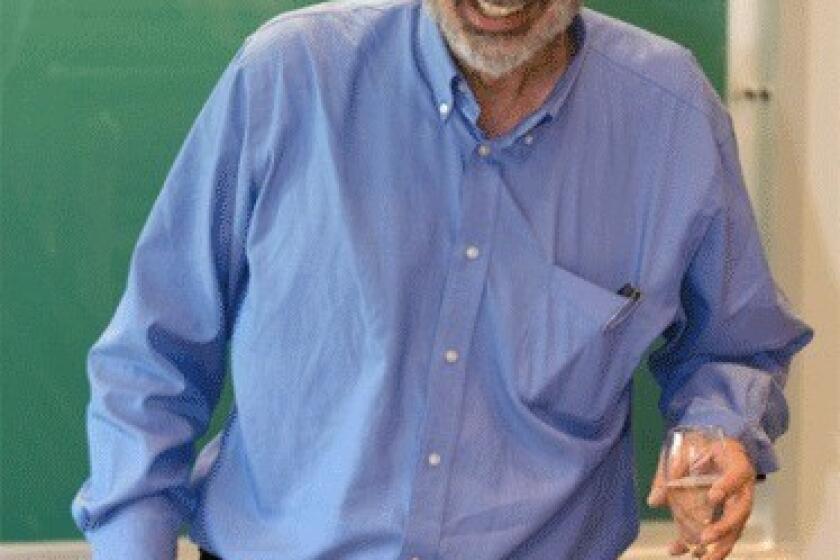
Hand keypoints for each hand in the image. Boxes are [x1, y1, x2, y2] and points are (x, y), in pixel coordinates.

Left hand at [647, 437, 756, 558]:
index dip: (727, 487)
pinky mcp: (728, 514)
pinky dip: (706, 545)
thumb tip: (654, 501)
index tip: (713, 497)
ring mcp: (738, 503)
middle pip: (741, 510)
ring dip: (720, 546)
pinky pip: (722, 533)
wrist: (715, 446)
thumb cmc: (702, 444)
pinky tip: (684, 551)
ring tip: (701, 558)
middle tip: (705, 538)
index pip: (736, 474)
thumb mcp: (685, 448)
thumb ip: (671, 470)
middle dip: (724, 527)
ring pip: (736, 529)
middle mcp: (743, 487)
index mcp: (736, 463)